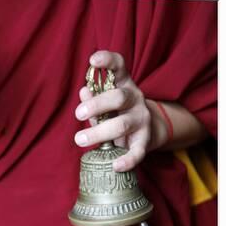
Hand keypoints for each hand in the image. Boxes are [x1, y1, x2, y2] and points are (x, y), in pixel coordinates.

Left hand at [74, 50, 158, 171]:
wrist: (146, 132)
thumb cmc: (116, 113)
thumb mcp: (104, 102)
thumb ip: (93, 98)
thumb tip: (83, 91)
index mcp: (124, 84)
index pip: (119, 66)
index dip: (108, 60)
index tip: (93, 60)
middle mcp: (135, 99)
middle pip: (118, 97)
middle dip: (97, 105)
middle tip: (78, 114)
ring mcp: (142, 120)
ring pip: (122, 124)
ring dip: (99, 132)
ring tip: (80, 139)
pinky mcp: (145, 141)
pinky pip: (137, 152)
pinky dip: (127, 160)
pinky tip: (116, 165)